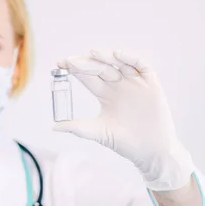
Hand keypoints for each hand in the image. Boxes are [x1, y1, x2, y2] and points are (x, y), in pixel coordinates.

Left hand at [53, 50, 194, 190]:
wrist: (150, 152)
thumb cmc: (125, 142)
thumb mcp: (98, 133)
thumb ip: (78, 127)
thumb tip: (53, 127)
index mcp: (105, 94)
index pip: (88, 76)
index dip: (75, 69)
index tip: (60, 64)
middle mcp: (119, 85)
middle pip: (100, 67)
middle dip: (85, 63)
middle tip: (70, 62)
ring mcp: (135, 83)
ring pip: (119, 63)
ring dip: (106, 56)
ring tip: (92, 53)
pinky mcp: (151, 84)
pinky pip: (142, 66)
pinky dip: (131, 58)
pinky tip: (118, 55)